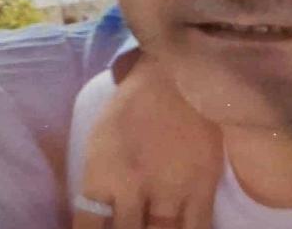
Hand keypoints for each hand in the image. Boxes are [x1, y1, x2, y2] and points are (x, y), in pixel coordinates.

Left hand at [73, 54, 222, 228]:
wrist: (174, 78)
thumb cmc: (132, 107)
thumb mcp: (100, 142)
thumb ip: (99, 182)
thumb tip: (99, 216)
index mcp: (102, 173)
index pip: (88, 226)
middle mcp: (132, 187)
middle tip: (129, 227)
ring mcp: (170, 190)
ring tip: (151, 228)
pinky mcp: (202, 189)